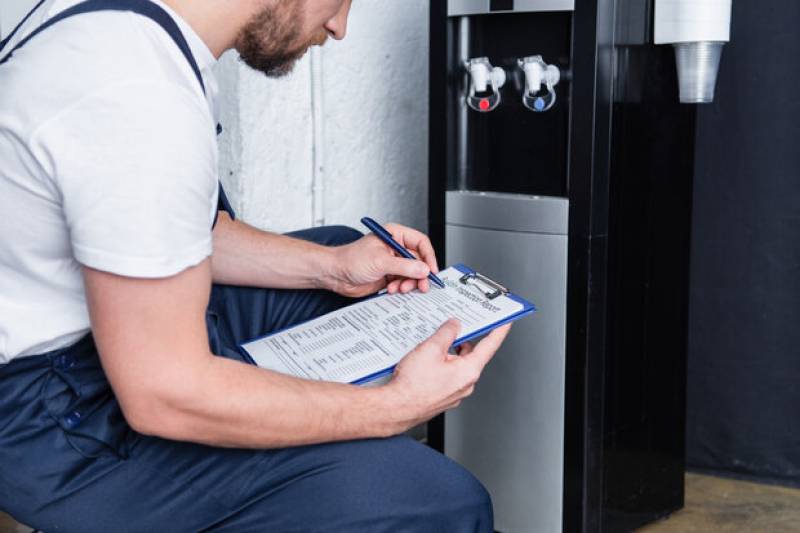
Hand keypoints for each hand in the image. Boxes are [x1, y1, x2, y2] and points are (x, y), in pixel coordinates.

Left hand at [327, 223, 438, 297]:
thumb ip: (404, 266)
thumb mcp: (380, 261)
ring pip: (412, 274)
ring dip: (409, 283)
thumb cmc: (350, 259)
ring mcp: (393, 263)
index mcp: (395, 235)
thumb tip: (424, 269)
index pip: (421, 242)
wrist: (335, 274)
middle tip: (422, 285)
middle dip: (420, 274)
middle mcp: (396, 248)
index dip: (429, 256)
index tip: (431, 270)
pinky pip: (403, 282)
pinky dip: (401, 287)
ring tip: (401, 288)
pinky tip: (391, 289)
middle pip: (419, 261)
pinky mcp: (389, 276)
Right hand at [382, 319, 511, 432]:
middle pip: (471, 355)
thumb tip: (454, 325)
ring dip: (448, 355)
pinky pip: (448, 376)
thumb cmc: (413, 386)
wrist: (396, 408)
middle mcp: (466, 384)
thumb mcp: (430, 349)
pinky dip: (441, 366)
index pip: (490, 346)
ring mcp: (455, 392)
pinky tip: (425, 362)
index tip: (505, 322)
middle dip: (461, 341)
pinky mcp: (444, 396)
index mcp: (468, 371)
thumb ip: (446, 333)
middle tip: (452, 329)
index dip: (498, 331)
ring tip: (430, 348)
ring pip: (457, 366)